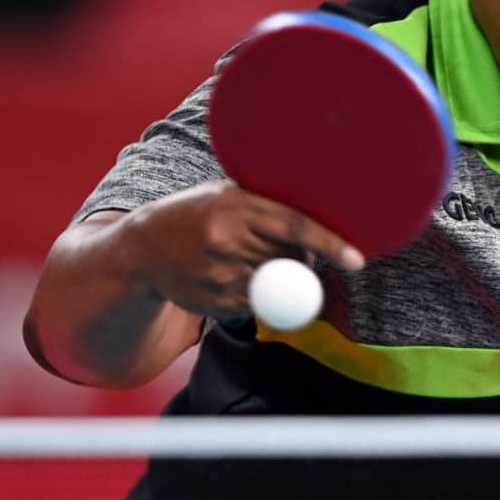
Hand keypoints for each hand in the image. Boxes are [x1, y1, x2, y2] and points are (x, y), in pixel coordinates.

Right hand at [120, 181, 364, 321]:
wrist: (141, 249)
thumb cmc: (195, 214)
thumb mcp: (226, 195)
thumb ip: (266, 205)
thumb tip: (321, 218)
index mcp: (235, 205)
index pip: (294, 226)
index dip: (329, 244)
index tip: (357, 260)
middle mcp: (226, 239)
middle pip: (291, 259)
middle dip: (302, 259)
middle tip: (287, 250)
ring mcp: (219, 274)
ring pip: (276, 284)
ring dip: (278, 278)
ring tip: (247, 260)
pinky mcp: (214, 303)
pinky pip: (256, 305)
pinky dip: (255, 295)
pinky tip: (228, 277)